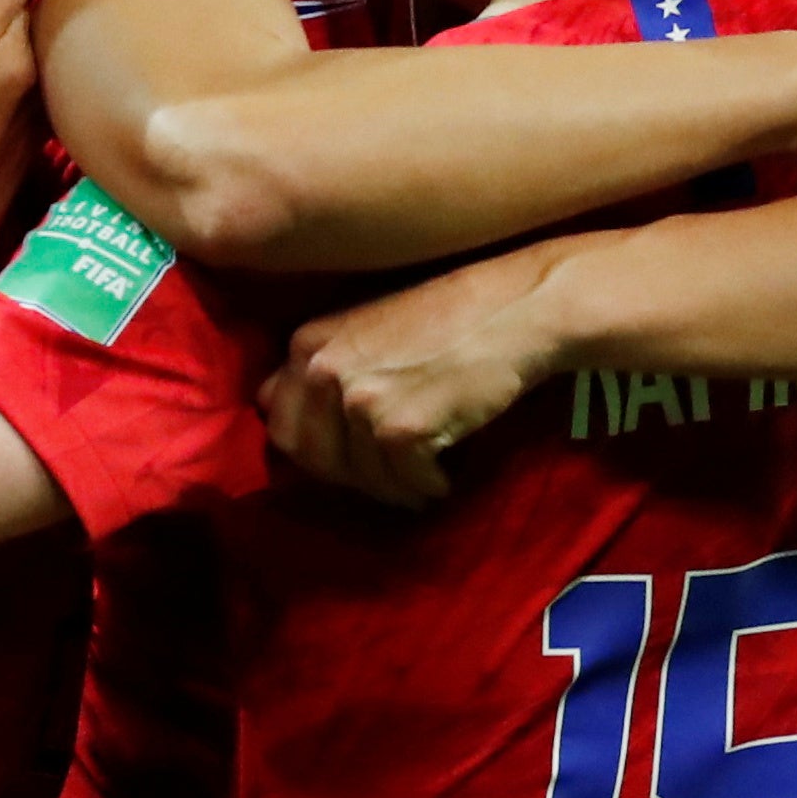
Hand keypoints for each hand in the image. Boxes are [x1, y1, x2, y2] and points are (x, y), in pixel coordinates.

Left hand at [259, 239, 578, 505]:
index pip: (280, 420)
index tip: (346, 456)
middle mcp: (323, 370)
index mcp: (308, 343)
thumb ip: (325, 368)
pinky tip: (444, 477)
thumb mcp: (366, 328)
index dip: (312, 447)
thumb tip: (284, 416)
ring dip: (393, 487)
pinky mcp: (401, 428)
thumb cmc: (451, 317)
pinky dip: (427, 487)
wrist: (516, 309)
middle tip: (386, 477)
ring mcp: (359, 399)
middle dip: (349, 477)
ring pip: (360, 477)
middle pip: (312, 458)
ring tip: (422, 478)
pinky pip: (404, 483)